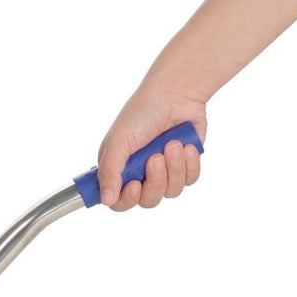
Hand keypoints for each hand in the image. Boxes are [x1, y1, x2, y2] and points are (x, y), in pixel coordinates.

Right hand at [97, 79, 206, 210]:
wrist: (176, 93)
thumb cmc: (142, 112)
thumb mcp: (118, 141)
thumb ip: (109, 172)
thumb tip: (106, 200)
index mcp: (118, 171)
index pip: (118, 202)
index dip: (126, 200)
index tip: (134, 185)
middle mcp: (140, 175)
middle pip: (148, 201)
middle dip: (155, 181)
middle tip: (156, 158)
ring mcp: (164, 172)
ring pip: (171, 192)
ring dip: (174, 168)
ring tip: (172, 144)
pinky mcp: (185, 166)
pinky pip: (190, 180)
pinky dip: (189, 163)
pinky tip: (186, 146)